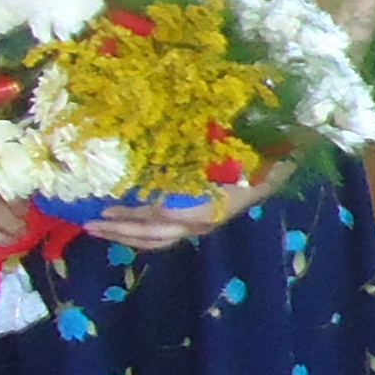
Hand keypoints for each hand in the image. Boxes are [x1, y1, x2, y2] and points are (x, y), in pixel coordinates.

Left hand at [87, 158, 295, 251]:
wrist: (283, 164)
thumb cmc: (258, 150)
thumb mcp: (232, 142)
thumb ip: (203, 145)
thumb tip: (164, 134)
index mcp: (212, 202)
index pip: (166, 214)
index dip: (136, 213)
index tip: (109, 206)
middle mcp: (205, 219)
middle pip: (156, 234)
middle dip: (121, 230)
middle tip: (90, 222)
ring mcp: (203, 224)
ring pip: (159, 240)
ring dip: (127, 236)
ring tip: (99, 227)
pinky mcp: (200, 221)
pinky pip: (165, 235)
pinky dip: (141, 233)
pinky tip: (124, 225)